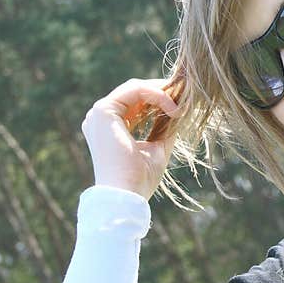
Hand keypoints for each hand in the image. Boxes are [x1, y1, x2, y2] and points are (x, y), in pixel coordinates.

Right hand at [81, 77, 184, 200]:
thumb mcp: (156, 149)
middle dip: (162, 92)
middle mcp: (100, 118)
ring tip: (180, 106)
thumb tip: (179, 111)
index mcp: (109, 127)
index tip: (181, 106)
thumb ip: (163, 130)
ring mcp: (99, 113)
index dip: (159, 99)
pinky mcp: (104, 111)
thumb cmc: (140, 178)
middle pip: (134, 92)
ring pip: (136, 88)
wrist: (126, 194)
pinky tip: (173, 109)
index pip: (134, 102)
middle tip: (184, 99)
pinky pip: (136, 90)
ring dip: (162, 93)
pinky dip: (157, 95)